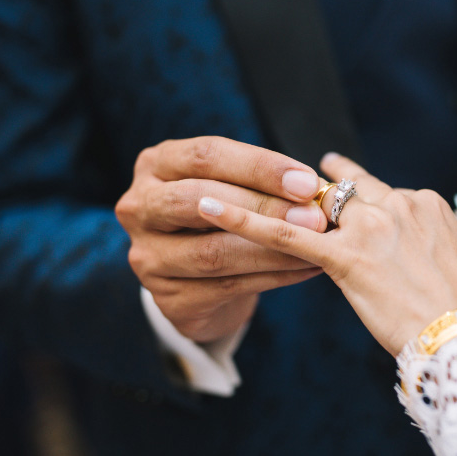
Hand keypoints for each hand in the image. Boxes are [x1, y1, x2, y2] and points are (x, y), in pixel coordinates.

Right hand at [115, 137, 327, 341]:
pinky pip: (228, 286)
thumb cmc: (221, 219)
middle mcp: (139, 207)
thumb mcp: (232, 188)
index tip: (306, 182)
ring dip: (274, 249)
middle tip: (313, 218)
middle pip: (200, 200)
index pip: (205, 156)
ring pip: (214, 251)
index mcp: (156, 165)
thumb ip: (261, 183)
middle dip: (263, 207)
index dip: (259, 167)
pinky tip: (306, 270)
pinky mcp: (167, 299)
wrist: (199, 280)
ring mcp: (147, 257)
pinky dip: (274, 277)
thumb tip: (312, 188)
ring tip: (317, 247)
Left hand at [196, 154, 456, 354]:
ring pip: (308, 204)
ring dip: (268, 195)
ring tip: (228, 182)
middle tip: (296, 177)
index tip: (346, 186)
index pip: (384, 193)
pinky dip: (241, 219)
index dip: (362, 195)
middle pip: (346, 190)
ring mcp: (371, 228)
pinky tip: (210, 207)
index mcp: (429, 207)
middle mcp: (398, 206)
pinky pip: (283, 234)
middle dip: (317, 185)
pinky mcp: (345, 258)